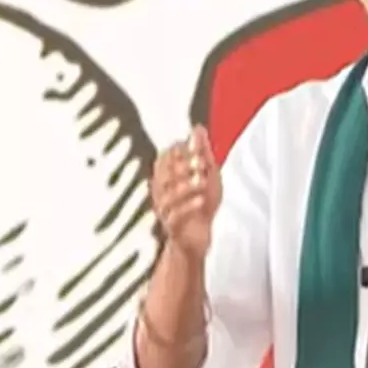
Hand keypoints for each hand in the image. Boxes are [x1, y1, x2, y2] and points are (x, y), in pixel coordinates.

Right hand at [150, 125, 220, 261]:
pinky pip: (174, 217)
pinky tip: (201, 199)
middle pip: (163, 177)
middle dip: (181, 167)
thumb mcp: (207, 177)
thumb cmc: (200, 205)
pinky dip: (188, 207)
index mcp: (166, 179)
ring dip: (185, 186)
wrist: (197, 240)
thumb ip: (201, 152)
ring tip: (202, 180)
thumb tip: (198, 127)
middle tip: (200, 161)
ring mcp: (165, 212)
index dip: (177, 152)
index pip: (163, 160)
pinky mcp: (172, 229)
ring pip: (167, 197)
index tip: (193, 147)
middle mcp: (161, 194)